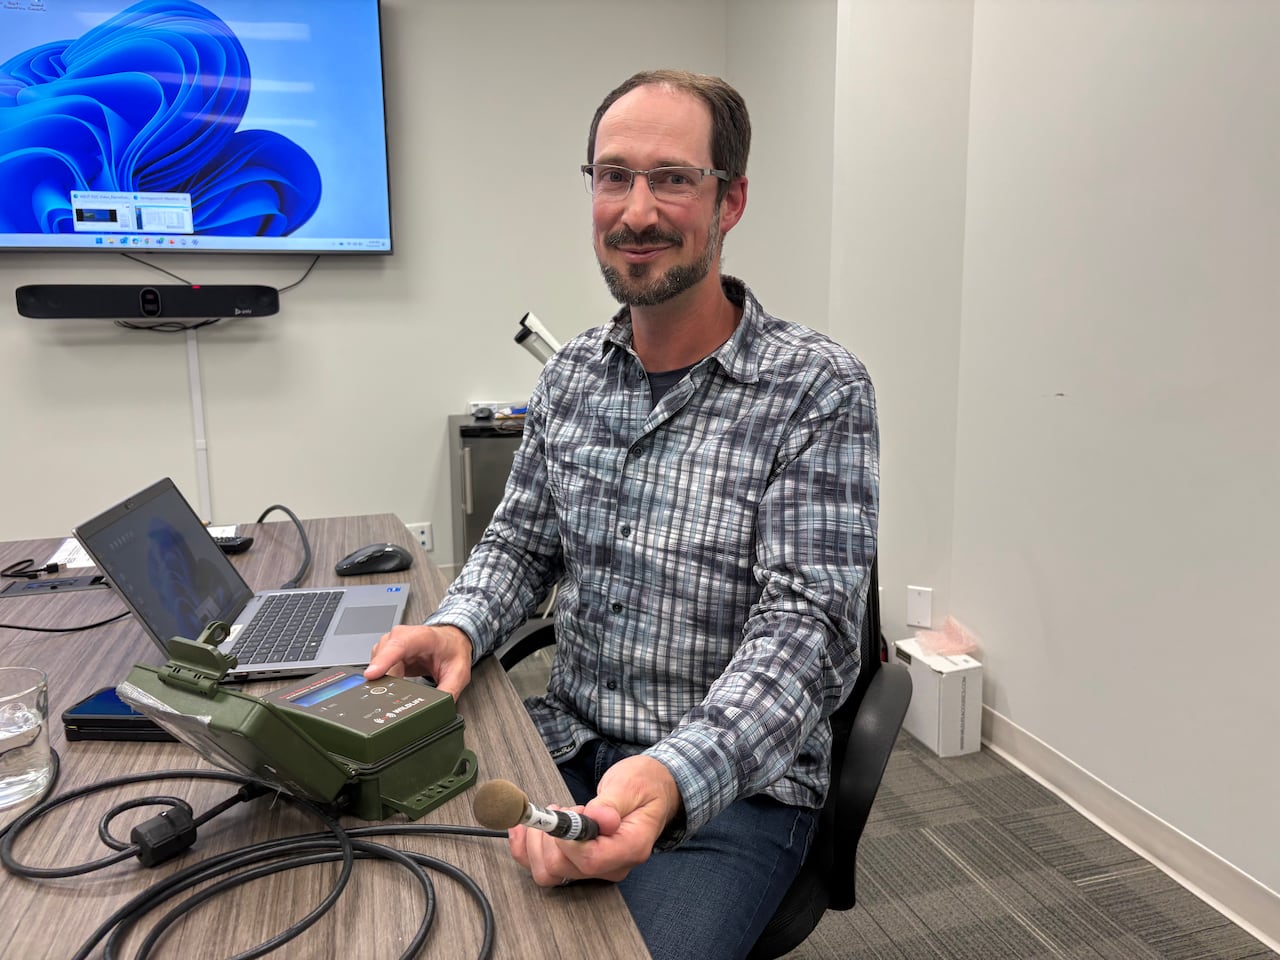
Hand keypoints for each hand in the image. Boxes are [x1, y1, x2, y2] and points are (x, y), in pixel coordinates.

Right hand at [363, 624, 473, 699]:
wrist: (451, 640)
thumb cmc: (452, 651)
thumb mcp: (458, 673)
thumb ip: (448, 692)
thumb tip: (438, 709)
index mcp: (422, 637)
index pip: (398, 646)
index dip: (383, 661)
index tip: (372, 675)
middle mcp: (402, 636)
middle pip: (382, 660)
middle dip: (383, 682)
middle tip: (391, 701)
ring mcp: (390, 643)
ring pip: (376, 666)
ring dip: (384, 682)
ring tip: (398, 692)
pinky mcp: (384, 651)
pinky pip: (377, 668)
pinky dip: (382, 680)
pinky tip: (394, 687)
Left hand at [509, 754, 681, 885]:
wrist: (653, 790)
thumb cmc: (644, 785)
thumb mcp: (629, 785)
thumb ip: (611, 804)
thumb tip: (599, 819)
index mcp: (631, 847)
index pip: (590, 859)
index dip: (566, 840)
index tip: (561, 813)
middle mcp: (614, 865)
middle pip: (564, 868)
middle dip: (549, 835)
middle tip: (563, 808)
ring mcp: (598, 869)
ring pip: (550, 872)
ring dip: (537, 842)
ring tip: (554, 814)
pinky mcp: (582, 864)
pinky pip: (547, 869)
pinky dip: (527, 850)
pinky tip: (525, 829)